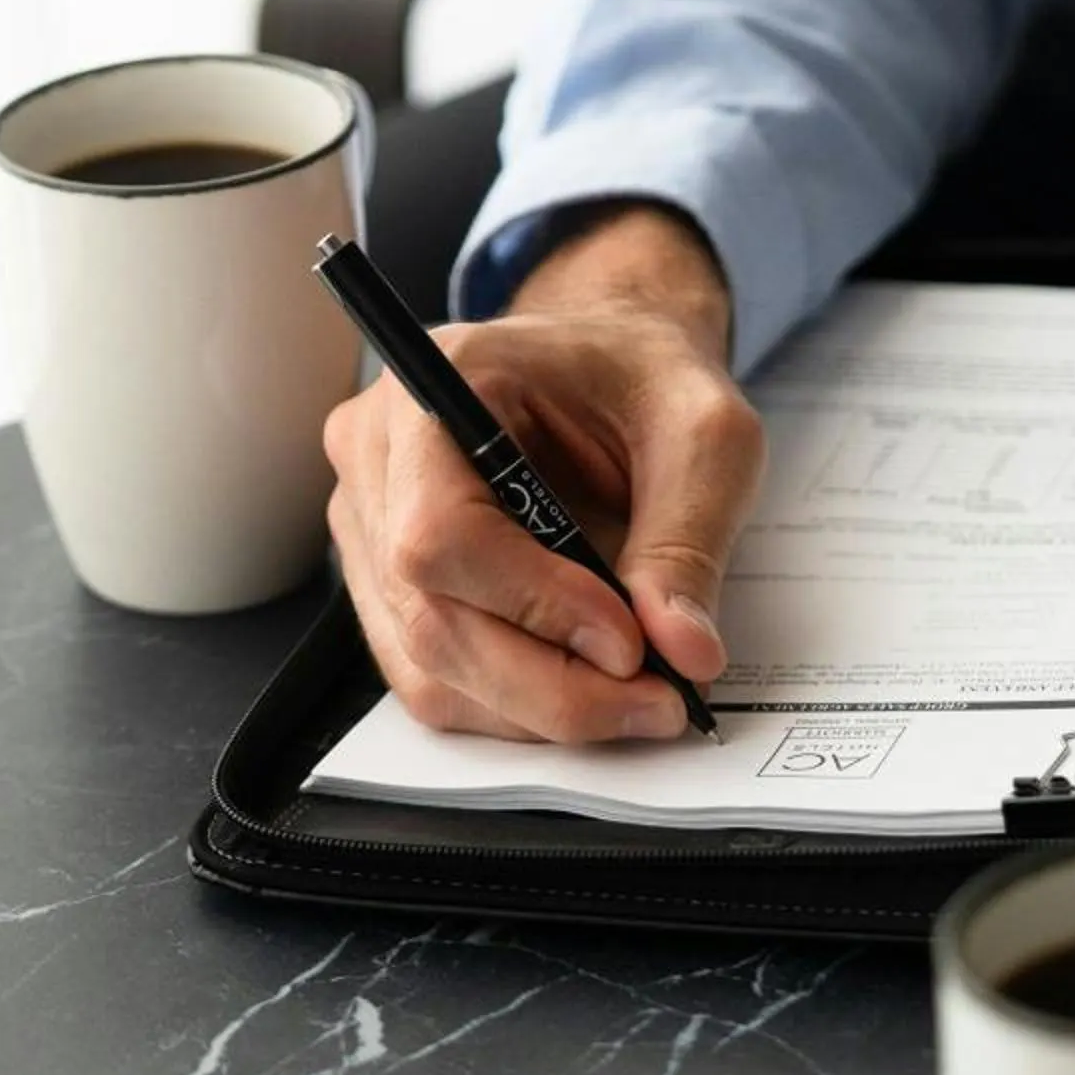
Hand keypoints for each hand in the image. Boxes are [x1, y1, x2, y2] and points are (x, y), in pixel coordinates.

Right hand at [322, 204, 764, 741]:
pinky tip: (581, 687)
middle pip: (428, 613)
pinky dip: (511, 705)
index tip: (629, 642)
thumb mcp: (706, 435)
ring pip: (425, 663)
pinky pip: (429, 675)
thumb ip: (688, 540)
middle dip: (548, 682)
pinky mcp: (386, 580)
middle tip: (654, 700)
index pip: (439, 530)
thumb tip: (684, 652)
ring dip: (534, 707)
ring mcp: (368, 520)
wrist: (613, 367)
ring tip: (632, 700)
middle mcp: (378, 452)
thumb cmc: (646, 378)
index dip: (533, 604)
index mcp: (441, 380)